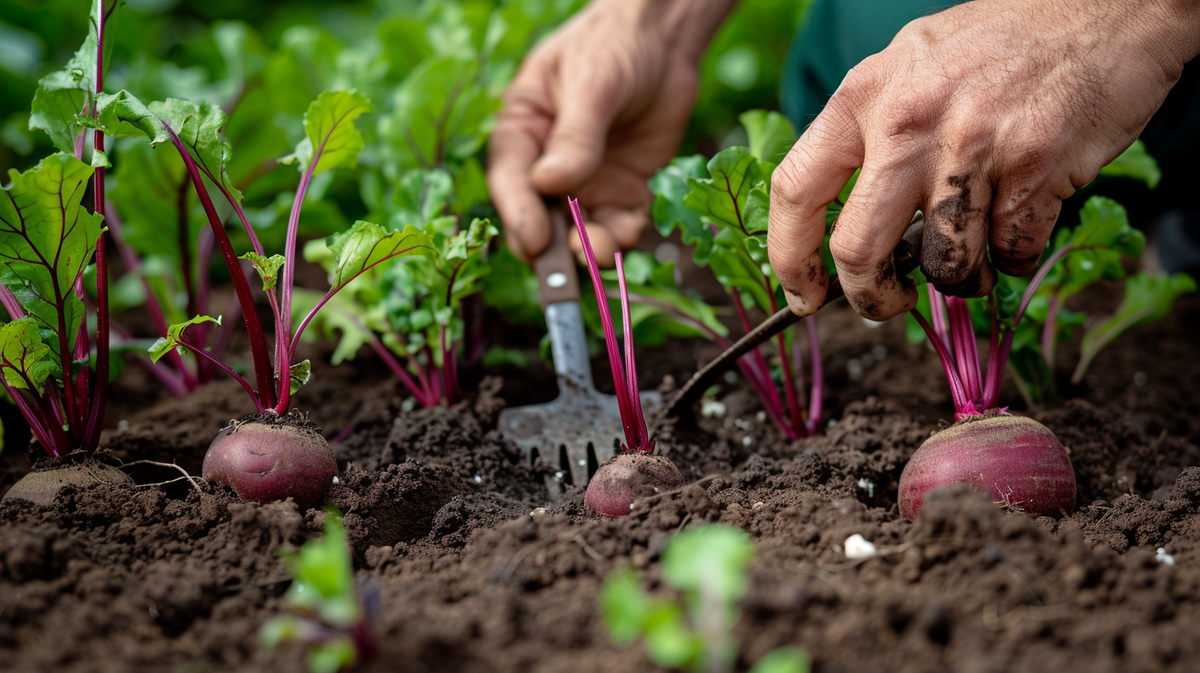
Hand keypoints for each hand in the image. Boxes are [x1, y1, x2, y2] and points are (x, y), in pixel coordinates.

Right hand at [488, 0, 732, 264]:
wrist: (665, 39)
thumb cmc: (613, 46)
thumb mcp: (591, 83)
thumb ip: (575, 135)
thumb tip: (551, 183)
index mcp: (523, 132)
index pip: (511, 179)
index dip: (519, 214)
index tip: (534, 241)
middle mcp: (549, 166)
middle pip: (541, 217)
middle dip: (552, 246)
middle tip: (566, 269)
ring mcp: (588, 183)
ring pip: (581, 229)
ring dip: (590, 247)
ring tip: (602, 254)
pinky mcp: (625, 192)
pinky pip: (622, 225)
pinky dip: (625, 237)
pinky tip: (631, 233)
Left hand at [767, 0, 1199, 319]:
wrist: (1106, 6)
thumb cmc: (999, 43)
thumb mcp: (909, 65)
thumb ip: (871, 134)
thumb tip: (844, 227)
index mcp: (863, 95)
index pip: (795, 190)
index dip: (789, 258)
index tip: (802, 296)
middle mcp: (908, 122)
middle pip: (858, 249)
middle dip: (871, 297)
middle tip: (886, 305)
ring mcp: (972, 146)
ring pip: (943, 266)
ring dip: (959, 280)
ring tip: (974, 253)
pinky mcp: (1035, 169)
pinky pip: (1009, 253)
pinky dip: (1014, 257)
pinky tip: (1021, 221)